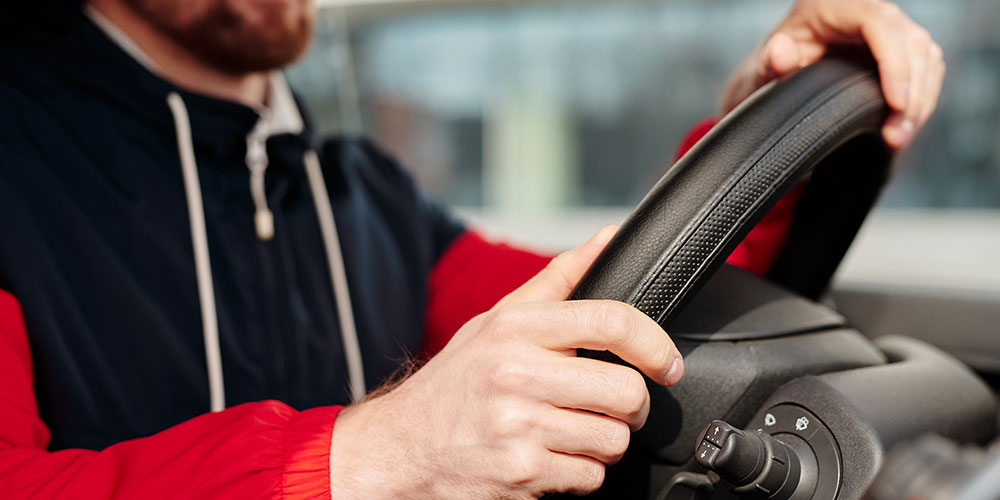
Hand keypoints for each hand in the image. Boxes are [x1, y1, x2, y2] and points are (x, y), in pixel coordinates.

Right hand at [328, 225, 683, 498]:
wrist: (400, 446)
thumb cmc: (456, 382)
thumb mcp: (498, 320)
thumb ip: (559, 280)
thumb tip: (609, 237)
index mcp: (515, 327)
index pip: (611, 321)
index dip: (655, 344)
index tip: (668, 363)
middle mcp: (516, 372)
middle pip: (625, 391)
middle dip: (631, 406)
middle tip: (612, 406)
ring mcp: (518, 424)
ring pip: (613, 439)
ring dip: (604, 442)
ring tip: (572, 432)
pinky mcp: (521, 471)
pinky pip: (589, 476)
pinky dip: (580, 473)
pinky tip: (552, 457)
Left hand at [721, 0, 944, 149]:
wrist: (775, 75)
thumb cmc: (769, 70)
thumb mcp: (761, 69)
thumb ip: (768, 63)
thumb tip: (780, 51)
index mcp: (832, 5)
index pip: (879, 22)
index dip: (894, 62)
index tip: (895, 103)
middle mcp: (865, 9)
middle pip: (910, 41)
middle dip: (912, 92)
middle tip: (896, 136)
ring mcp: (886, 27)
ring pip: (925, 57)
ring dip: (920, 101)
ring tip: (898, 139)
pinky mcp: (899, 47)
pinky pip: (925, 68)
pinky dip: (921, 100)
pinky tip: (905, 127)